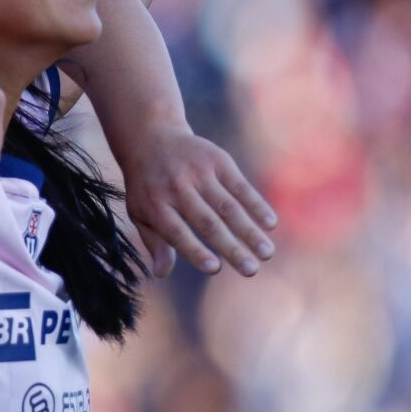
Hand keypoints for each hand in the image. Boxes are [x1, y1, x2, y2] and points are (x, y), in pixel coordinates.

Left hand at [117, 125, 277, 276]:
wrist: (151, 137)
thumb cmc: (148, 186)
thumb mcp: (140, 212)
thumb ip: (154, 242)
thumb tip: (161, 274)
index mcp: (155, 205)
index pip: (176, 232)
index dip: (195, 251)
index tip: (215, 269)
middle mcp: (177, 189)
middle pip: (208, 223)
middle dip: (231, 248)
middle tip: (251, 270)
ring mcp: (198, 173)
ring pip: (228, 207)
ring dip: (249, 231)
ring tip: (267, 253)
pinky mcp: (217, 160)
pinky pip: (240, 186)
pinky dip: (256, 204)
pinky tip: (270, 223)